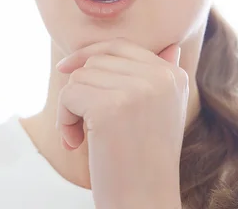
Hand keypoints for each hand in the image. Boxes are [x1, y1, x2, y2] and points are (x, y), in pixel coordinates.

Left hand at [56, 38, 187, 208]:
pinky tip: (76, 143)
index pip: (121, 46)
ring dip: (71, 108)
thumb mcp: (164, 111)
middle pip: (97, 61)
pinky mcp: (112, 107)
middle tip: (83, 124)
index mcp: (174, 75)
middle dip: (80, 88)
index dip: (89, 55)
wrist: (145, 200)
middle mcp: (161, 77)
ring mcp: (138, 90)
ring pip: (80, 77)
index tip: (67, 69)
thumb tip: (171, 45)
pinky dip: (63, 120)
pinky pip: (69, 95)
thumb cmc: (146, 160)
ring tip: (83, 136)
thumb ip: (162, 76)